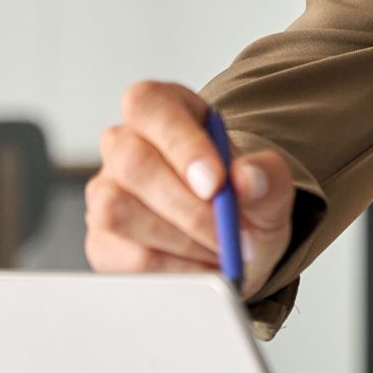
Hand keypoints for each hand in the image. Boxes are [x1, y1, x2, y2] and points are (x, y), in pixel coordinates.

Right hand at [86, 80, 294, 299]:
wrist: (237, 241)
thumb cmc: (246, 198)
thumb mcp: (270, 182)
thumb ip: (267, 174)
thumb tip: (247, 179)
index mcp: (166, 109)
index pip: (150, 105)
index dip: (180, 143)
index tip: (216, 182)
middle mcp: (125, 144)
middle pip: (132, 163)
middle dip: (187, 206)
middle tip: (228, 230)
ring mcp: (106, 192)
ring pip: (118, 211)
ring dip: (180, 238)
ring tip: (221, 247)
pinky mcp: (102, 242)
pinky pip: (124, 258)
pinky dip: (173, 267)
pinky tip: (202, 265)